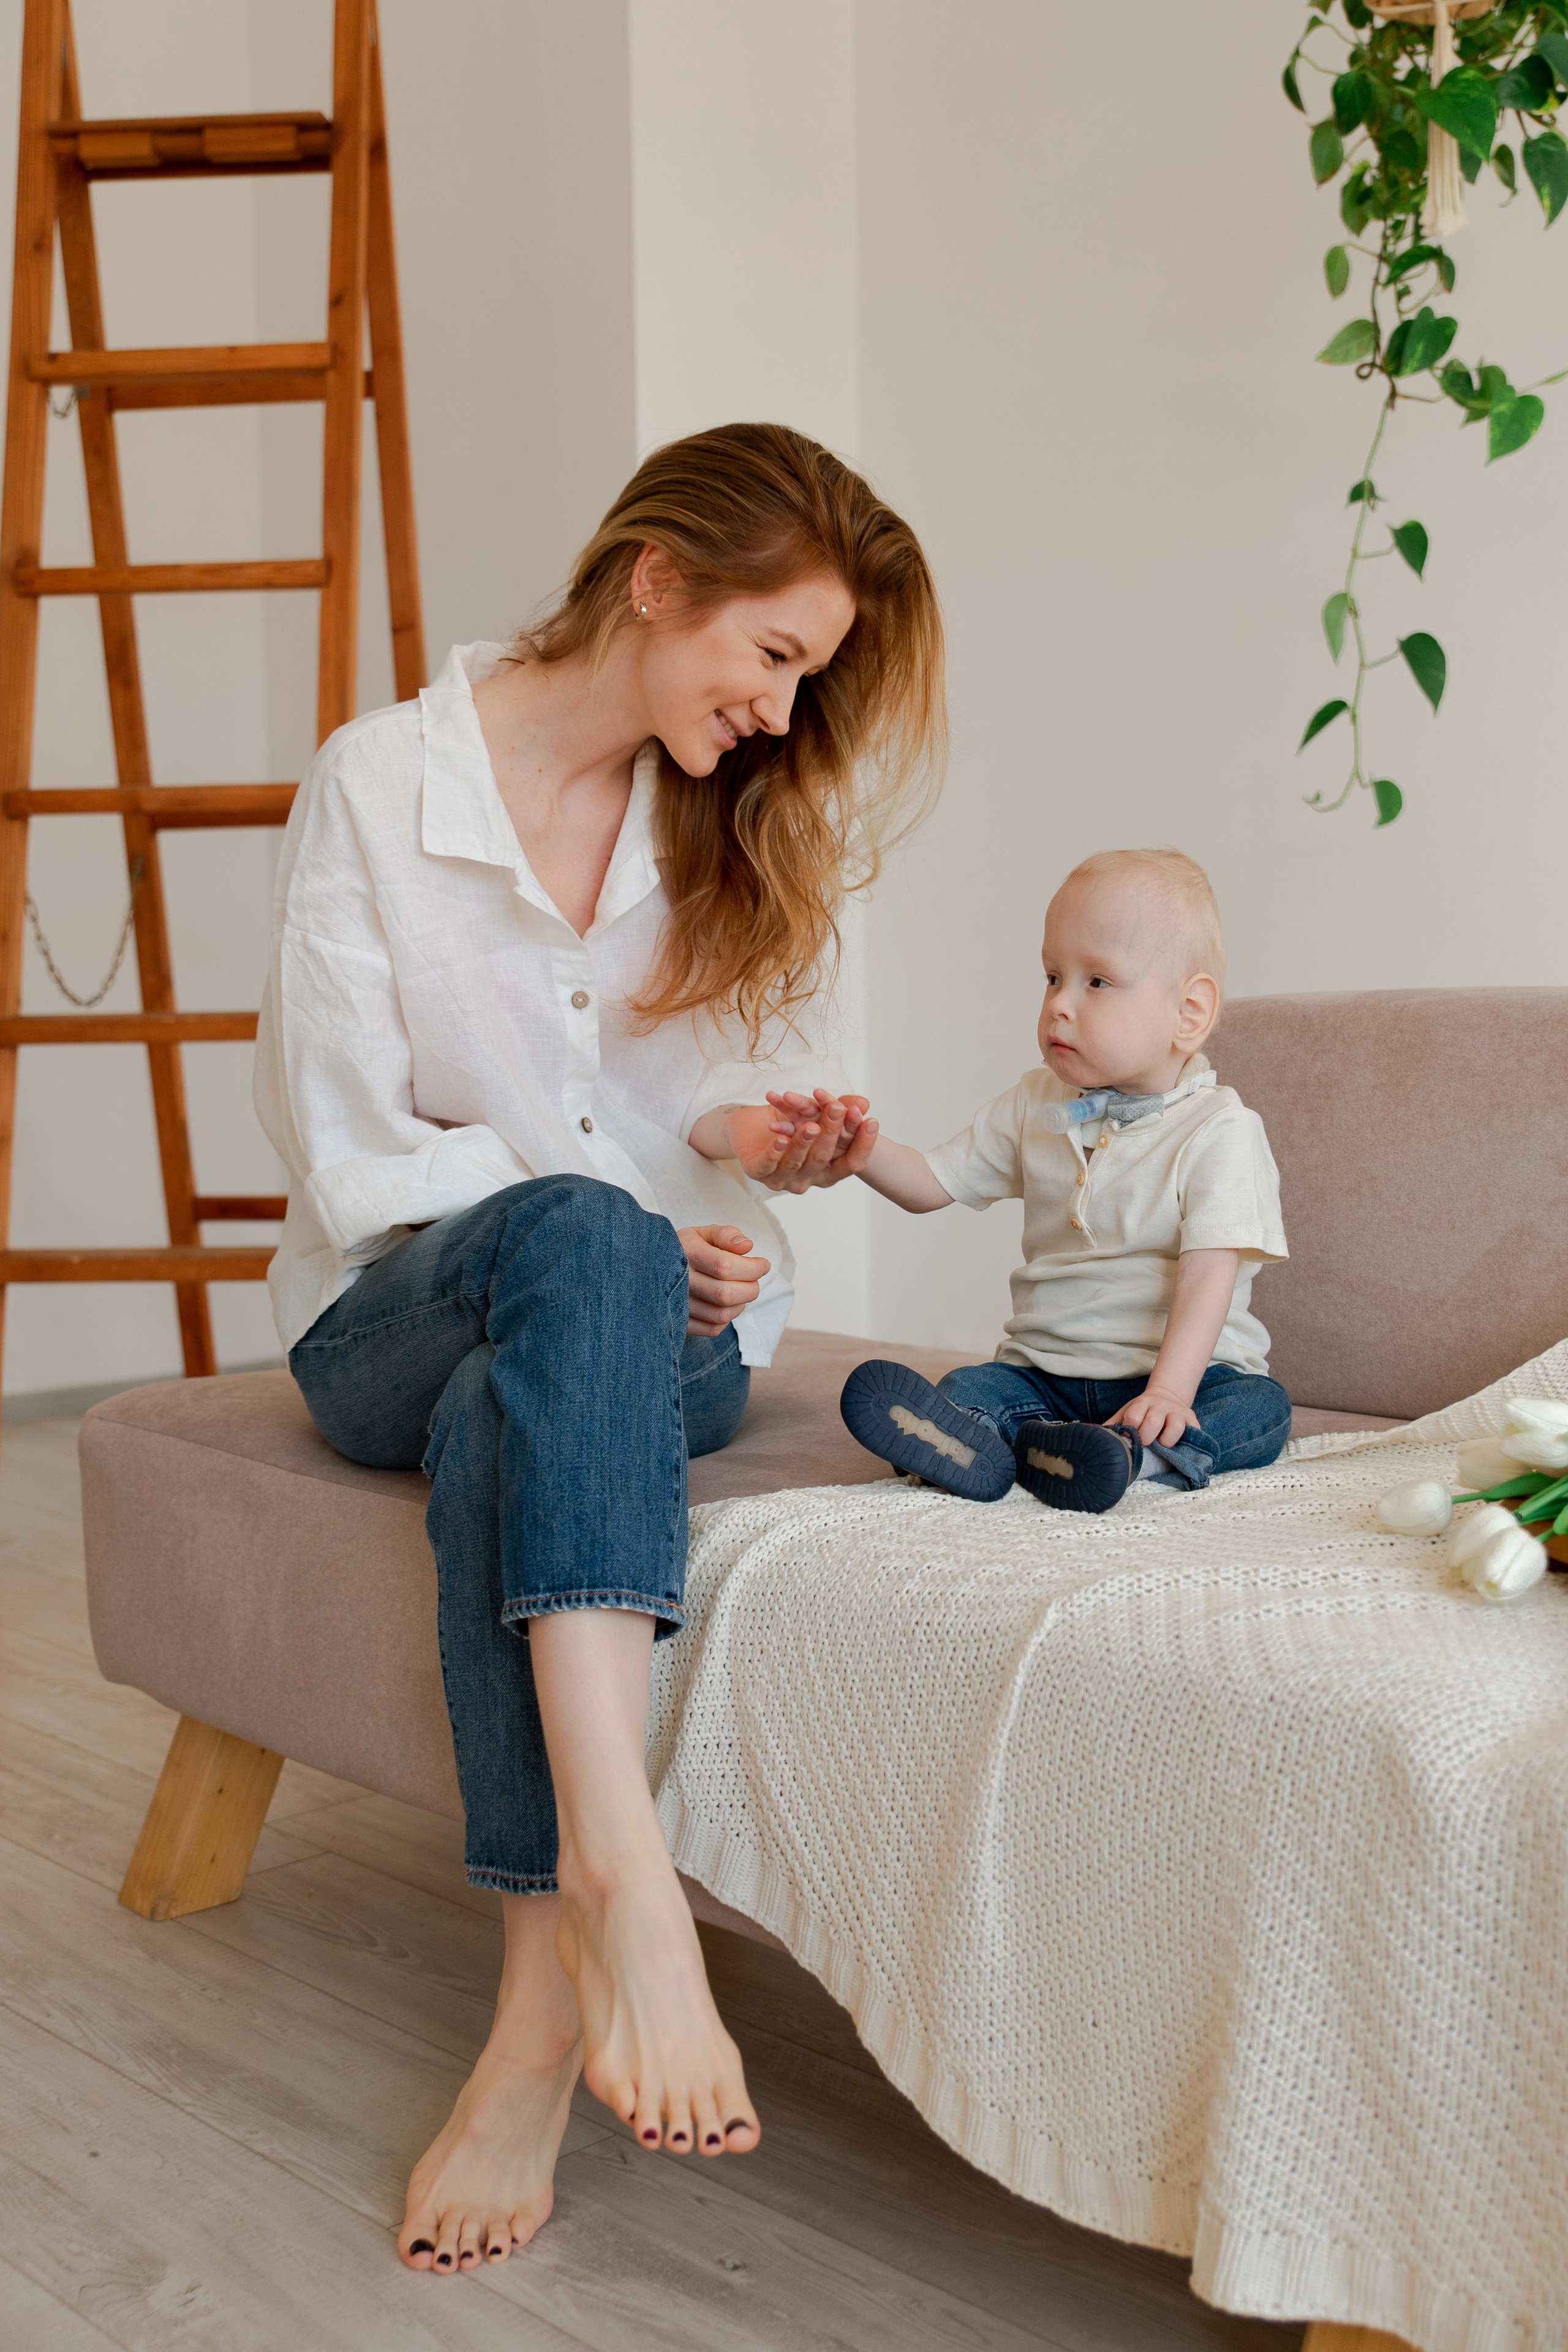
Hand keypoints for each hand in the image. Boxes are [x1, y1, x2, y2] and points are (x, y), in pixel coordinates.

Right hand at [677, 1224, 769, 1336]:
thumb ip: (726, 1235)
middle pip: (725, 1294)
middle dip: (750, 1288)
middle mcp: (677, 1280)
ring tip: (740, 1290)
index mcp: (685, 1251)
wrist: (656, 1270)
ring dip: (741, 1304)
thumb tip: (747, 1246)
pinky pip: (713, 1328)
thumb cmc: (688, 1250)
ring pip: (721, 1315)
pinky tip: (726, 1304)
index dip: (752, 1268)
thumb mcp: (704, 1233)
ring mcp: (676, 1304)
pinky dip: (727, 1318)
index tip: (763, 1265)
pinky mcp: (680, 1322)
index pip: (725, 1266)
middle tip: (754, 1279)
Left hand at [753, 1089, 877, 1192]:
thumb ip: (841, 1110)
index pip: (852, 1163)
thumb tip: (863, 1104)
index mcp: (827, 1171)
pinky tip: (779, 1137)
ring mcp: (782, 1178)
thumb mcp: (818, 1115)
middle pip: (824, 1157)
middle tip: (838, 1108)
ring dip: (804, 1141)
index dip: (864, 1143)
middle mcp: (808, 1178)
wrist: (748, 1130)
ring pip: (796, 1161)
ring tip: (811, 1125)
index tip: (872, 1121)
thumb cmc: (790, 1124)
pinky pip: (767, 1165)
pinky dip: (774, 1152)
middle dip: (832, 1131)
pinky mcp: (757, 1171)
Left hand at [1106, 1387, 1198, 1449]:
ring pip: (1175, 1426)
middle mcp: (1161, 1405)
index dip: (1130, 1428)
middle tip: (1145, 1443)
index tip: (1129, 1436)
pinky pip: (1193, 1431)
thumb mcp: (1127, 1412)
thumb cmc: (1143, 1411)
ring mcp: (1177, 1412)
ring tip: (1162, 1445)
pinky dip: (1186, 1441)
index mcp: (1142, 1403)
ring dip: (1167, 1439)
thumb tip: (1094, 1436)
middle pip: (1153, 1421)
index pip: (1134, 1415)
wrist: (1167, 1396)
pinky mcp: (1192, 1420)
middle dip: (1147, 1436)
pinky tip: (1179, 1446)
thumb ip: (1113, 1424)